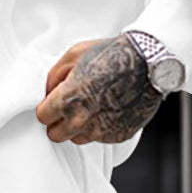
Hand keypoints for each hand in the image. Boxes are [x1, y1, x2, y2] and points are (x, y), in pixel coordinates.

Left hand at [35, 33, 162, 144]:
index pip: (42, 117)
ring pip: (78, 138)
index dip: (47, 108)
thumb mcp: (74, 54)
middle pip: (56, 135)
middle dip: (58, 122)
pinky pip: (100, 137)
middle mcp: (82, 121)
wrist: (149, 62)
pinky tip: (110, 108)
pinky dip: (101, 127)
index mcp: (68, 100)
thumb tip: (47, 92)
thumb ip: (54, 76)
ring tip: (92, 106)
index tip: (53, 103)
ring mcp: (102, 131)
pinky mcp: (118, 136)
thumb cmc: (112, 54)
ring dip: (79, 127)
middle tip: (69, 108)